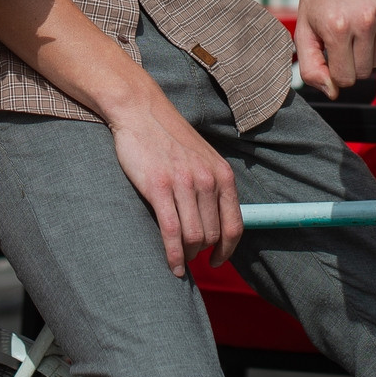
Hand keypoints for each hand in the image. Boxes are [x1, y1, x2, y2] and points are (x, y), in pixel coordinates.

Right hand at [103, 88, 243, 276]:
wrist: (141, 111)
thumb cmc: (169, 137)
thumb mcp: (203, 158)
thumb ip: (213, 186)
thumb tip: (216, 221)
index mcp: (222, 174)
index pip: (235, 225)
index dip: (228, 250)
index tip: (218, 261)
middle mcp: (208, 180)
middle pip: (212, 235)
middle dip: (202, 253)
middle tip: (190, 258)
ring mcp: (184, 183)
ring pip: (194, 237)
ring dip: (188, 256)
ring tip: (181, 260)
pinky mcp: (159, 187)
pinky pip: (171, 231)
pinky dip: (174, 255)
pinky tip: (173, 265)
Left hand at [293, 0, 375, 98]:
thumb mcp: (303, 29)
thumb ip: (311, 67)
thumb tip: (333, 92)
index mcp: (337, 28)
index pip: (345, 78)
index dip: (336, 69)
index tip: (332, 51)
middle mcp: (365, 21)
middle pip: (365, 71)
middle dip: (352, 60)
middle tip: (344, 37)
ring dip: (369, 50)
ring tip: (358, 25)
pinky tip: (373, 21)